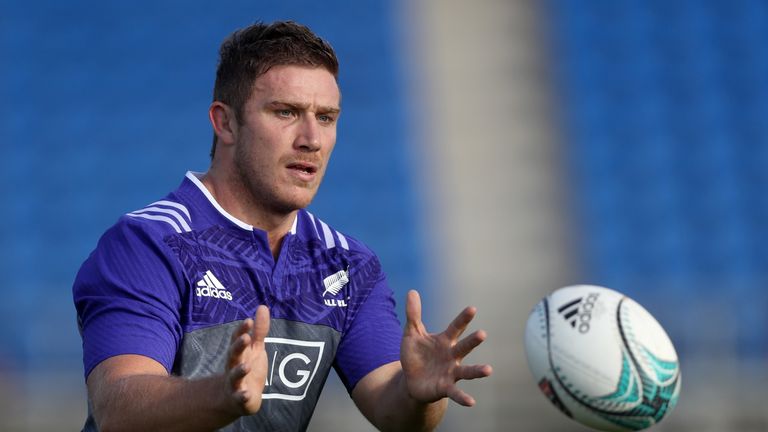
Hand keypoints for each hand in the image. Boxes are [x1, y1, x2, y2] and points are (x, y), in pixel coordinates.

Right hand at [224, 305, 270, 414]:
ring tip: (247, 366)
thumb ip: (259, 330)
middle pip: (233, 354)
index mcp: (239, 353)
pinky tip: (246, 394)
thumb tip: (262, 307)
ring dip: (240, 370)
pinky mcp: (239, 398)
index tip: (248, 321)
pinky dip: (242, 396)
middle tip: (245, 338)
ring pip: (234, 376)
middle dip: (238, 346)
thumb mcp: (255, 348)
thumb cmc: (247, 367)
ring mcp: (235, 382)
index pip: (237, 339)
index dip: (242, 330)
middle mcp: (234, 365)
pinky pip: (239, 398)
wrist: (235, 398)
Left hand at [400, 290, 492, 406]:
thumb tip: (412, 291)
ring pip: (467, 371)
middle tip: (482, 334)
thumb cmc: (416, 355)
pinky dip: (463, 397)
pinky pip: (456, 393)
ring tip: (488, 370)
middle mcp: (452, 356)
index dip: (463, 319)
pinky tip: (471, 402)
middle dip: (472, 341)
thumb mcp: (412, 334)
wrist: (411, 381)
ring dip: (477, 371)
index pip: (455, 327)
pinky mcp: (445, 387)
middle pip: (464, 347)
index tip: (472, 309)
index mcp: (444, 341)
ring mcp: (451, 372)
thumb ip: (413, 314)